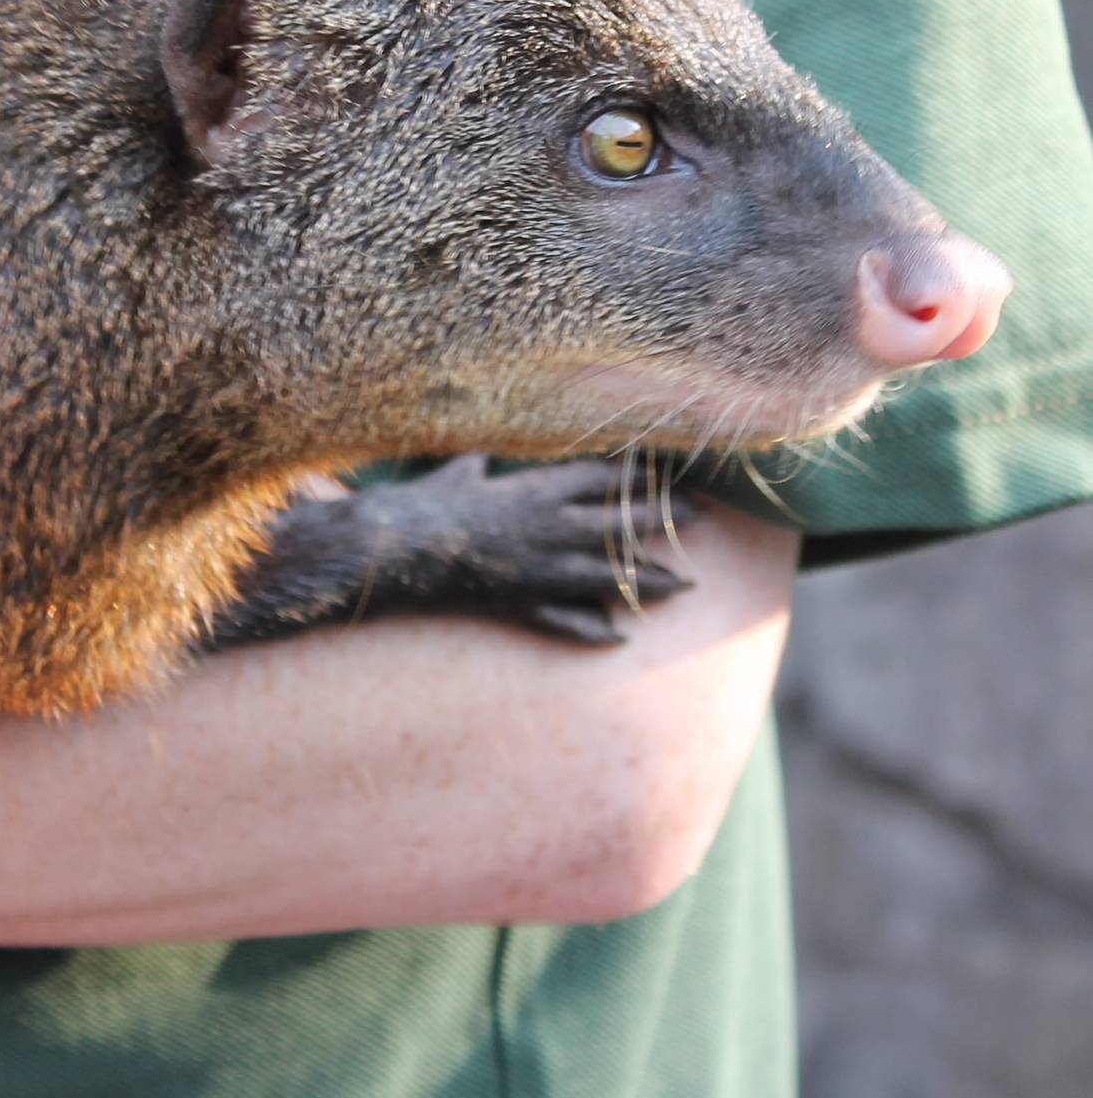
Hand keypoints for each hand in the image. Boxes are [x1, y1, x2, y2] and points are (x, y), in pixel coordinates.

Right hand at [213, 454, 696, 648]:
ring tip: (686, 585)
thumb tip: (477, 458)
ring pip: (610, 573)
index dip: (641, 476)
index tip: (671, 473)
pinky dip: (591, 629)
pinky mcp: (522, 602)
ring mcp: (541, 567)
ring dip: (650, 579)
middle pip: (622, 521)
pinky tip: (617, 639)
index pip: (605, 477)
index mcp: (538, 487)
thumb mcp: (454, 474)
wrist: (396, 547)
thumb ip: (473, 468)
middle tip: (702, 519)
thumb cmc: (422, 503)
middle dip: (665, 520)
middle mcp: (551, 526)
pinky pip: (565, 619)